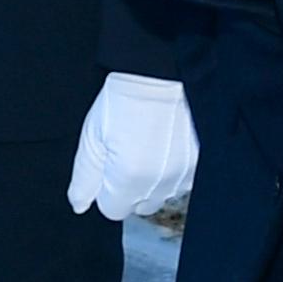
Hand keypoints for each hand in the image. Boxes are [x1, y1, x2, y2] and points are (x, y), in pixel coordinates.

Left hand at [67, 71, 197, 224]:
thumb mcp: (93, 136)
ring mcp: (185, 176)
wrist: (165, 72)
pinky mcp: (202, 164)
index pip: (112, 209)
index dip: (106, 188)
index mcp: (128, 180)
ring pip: (163, 194)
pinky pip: (183, 181)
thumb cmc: (124, 100)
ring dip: (155, 180)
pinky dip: (175, 169)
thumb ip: (84, 177)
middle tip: (130, 152)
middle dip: (131, 188)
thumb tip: (80, 206)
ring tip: (151, 144)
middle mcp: (160, 185)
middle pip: (140, 206)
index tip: (110, 163)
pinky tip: (169, 143)